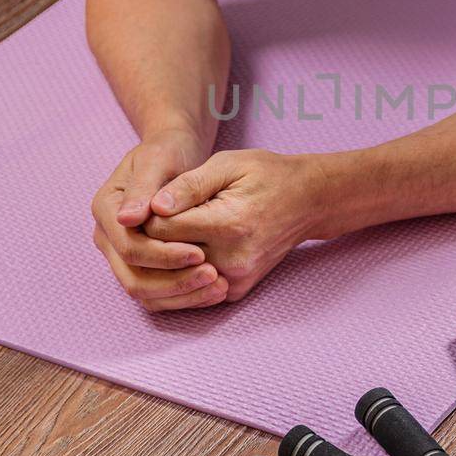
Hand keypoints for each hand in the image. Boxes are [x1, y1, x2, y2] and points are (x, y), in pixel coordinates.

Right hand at [91, 132, 227, 310]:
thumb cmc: (168, 151)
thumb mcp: (158, 159)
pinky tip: (212, 290)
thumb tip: (127, 219)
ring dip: (180, 294)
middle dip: (173, 281)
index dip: (164, 255)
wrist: (174, 153)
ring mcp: (121, 252)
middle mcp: (108, 235)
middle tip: (212, 276)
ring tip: (217, 287)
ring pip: (143, 290)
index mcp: (106, 209)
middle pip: (133, 276)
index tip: (199, 252)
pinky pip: (155, 292)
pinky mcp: (140, 264)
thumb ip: (144, 187)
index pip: (130, 246)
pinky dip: (182, 296)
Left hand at [142, 149, 325, 302]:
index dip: (148, 214)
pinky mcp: (236, 291)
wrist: (307, 202)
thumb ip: (188, 185)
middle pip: (164, 257)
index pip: (161, 230)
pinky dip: (181, 271)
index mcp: (228, 224)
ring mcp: (235, 279)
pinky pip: (191, 288)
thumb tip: (153, 206)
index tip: (151, 200)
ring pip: (174, 277)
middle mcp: (232, 259)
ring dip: (164, 258)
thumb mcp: (227, 165)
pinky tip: (185, 248)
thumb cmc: (266, 175)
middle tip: (153, 215)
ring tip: (169, 231)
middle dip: (152, 238)